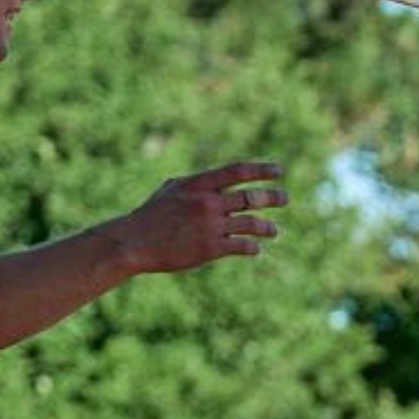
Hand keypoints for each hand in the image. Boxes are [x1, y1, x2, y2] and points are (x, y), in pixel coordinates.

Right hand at [115, 162, 286, 275]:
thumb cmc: (151, 215)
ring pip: (251, 223)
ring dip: (267, 227)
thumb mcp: (172, 189)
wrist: (134, 242)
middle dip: (272, 197)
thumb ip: (197, 183)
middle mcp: (207, 202)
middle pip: (251, 197)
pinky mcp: (210, 248)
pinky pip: (242, 245)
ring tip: (273, 230)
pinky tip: (255, 248)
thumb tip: (218, 179)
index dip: (261, 169)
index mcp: (198, 185)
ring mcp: (210, 226)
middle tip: (284, 198)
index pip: (237, 171)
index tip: (278, 171)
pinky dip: (252, 247)